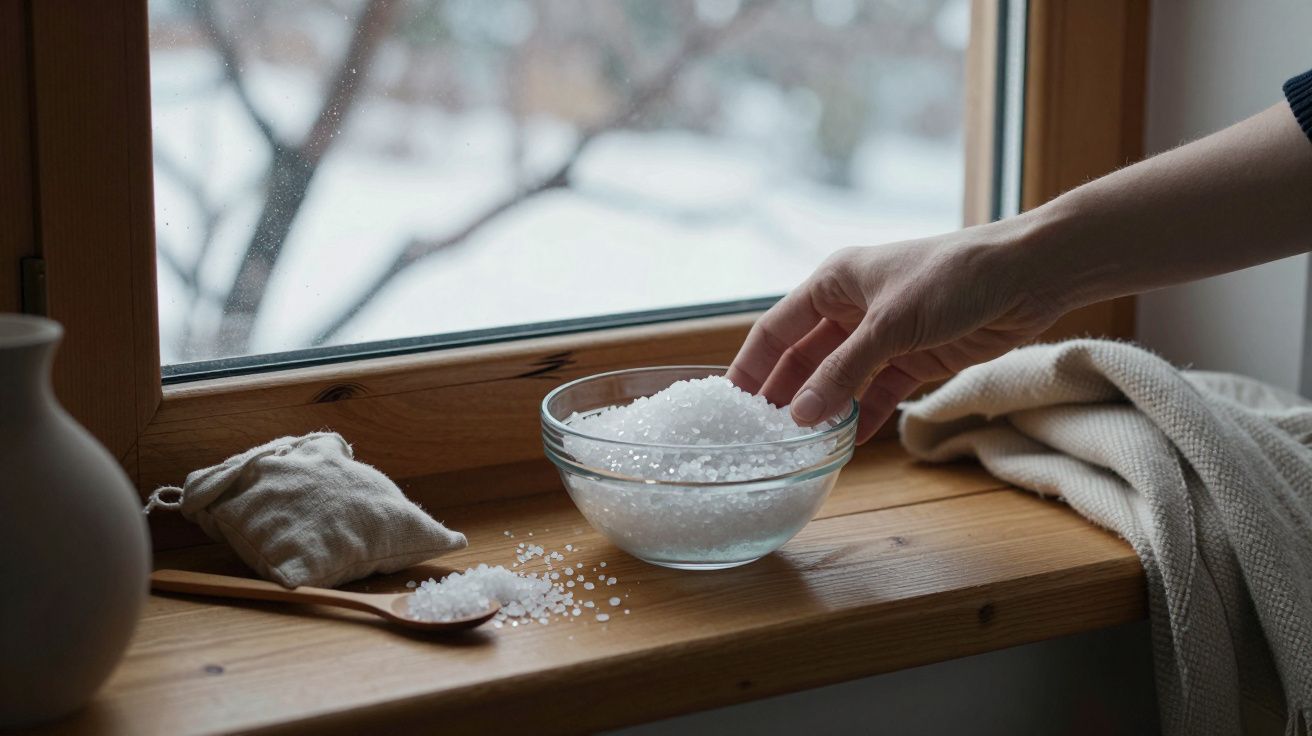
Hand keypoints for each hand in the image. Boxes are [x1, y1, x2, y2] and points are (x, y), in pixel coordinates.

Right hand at [727, 230, 1060, 442]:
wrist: (1029, 275)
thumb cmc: (955, 277)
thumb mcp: (891, 324)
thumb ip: (844, 372)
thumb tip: (801, 415)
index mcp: (833, 283)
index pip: (776, 330)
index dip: (752, 366)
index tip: (730, 405)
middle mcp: (851, 309)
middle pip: (803, 359)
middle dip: (784, 395)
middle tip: (759, 436)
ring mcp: (883, 336)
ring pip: (838, 380)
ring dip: (822, 410)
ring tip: (797, 448)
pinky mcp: (914, 359)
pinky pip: (876, 394)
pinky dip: (862, 417)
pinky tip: (846, 443)